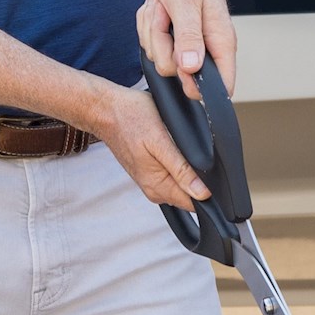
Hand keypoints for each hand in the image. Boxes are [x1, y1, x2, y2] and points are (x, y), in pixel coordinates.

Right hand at [81, 80, 209, 210]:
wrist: (105, 111)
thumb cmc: (130, 118)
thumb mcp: (159, 140)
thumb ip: (181, 170)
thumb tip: (202, 193)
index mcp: (157, 186)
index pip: (193, 203)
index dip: (208, 190)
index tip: (208, 168)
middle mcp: (153, 190)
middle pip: (188, 195)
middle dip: (198, 178)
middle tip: (190, 149)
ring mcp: (150, 182)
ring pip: (181, 186)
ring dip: (187, 170)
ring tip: (179, 146)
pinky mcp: (148, 173)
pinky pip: (171, 177)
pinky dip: (177, 165)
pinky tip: (172, 148)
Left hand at [137, 0, 237, 95]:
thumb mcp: (186, 3)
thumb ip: (188, 37)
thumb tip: (191, 67)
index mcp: (220, 44)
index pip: (221, 87)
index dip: (196, 84)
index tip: (180, 62)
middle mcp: (207, 51)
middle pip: (175, 71)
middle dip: (162, 42)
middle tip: (168, 16)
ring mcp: (188, 49)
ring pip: (159, 59)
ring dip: (154, 31)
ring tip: (165, 9)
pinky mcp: (173, 44)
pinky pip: (151, 48)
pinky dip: (149, 27)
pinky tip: (161, 12)